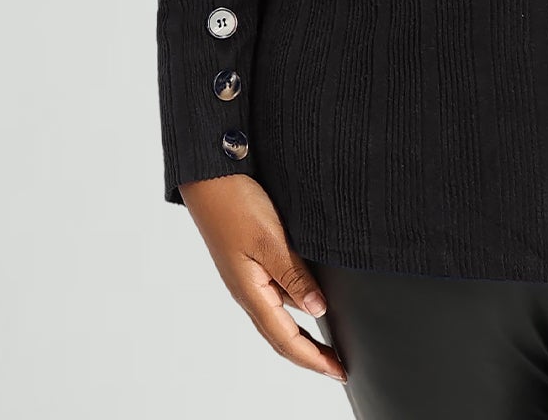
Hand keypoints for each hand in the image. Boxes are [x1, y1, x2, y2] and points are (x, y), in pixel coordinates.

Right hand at [179, 174, 346, 382]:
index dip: (313, 359)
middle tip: (338, 367)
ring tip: (331, 340)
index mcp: (251, 292)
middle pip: (282, 335)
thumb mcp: (270, 239)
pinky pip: (277, 292)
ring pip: (280, 315)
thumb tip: (318, 310)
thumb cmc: (235, 203)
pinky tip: (311, 298)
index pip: (286, 339)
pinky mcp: (250, 260)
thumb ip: (294, 275)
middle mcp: (248, 291)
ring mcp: (248, 276)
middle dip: (310, 355)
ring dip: (304, 332)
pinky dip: (296, 304)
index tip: (339, 372)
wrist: (209, 175)